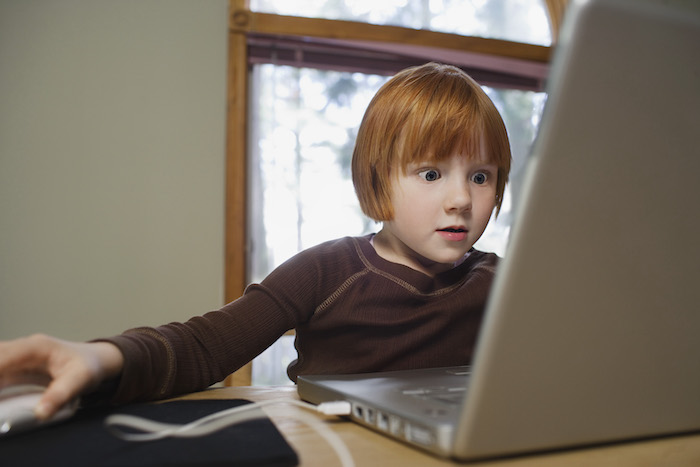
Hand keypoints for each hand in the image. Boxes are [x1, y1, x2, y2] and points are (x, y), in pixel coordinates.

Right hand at [0, 334, 123, 419]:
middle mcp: (23, 349)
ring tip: (1, 403)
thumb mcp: (80, 380)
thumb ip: (60, 395)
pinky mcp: (16, 368)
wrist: (96, 361)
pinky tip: (2, 400)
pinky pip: (0, 373)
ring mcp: (18, 357)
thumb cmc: (88, 365)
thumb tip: (41, 412)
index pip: (3, 357)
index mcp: (36, 347)